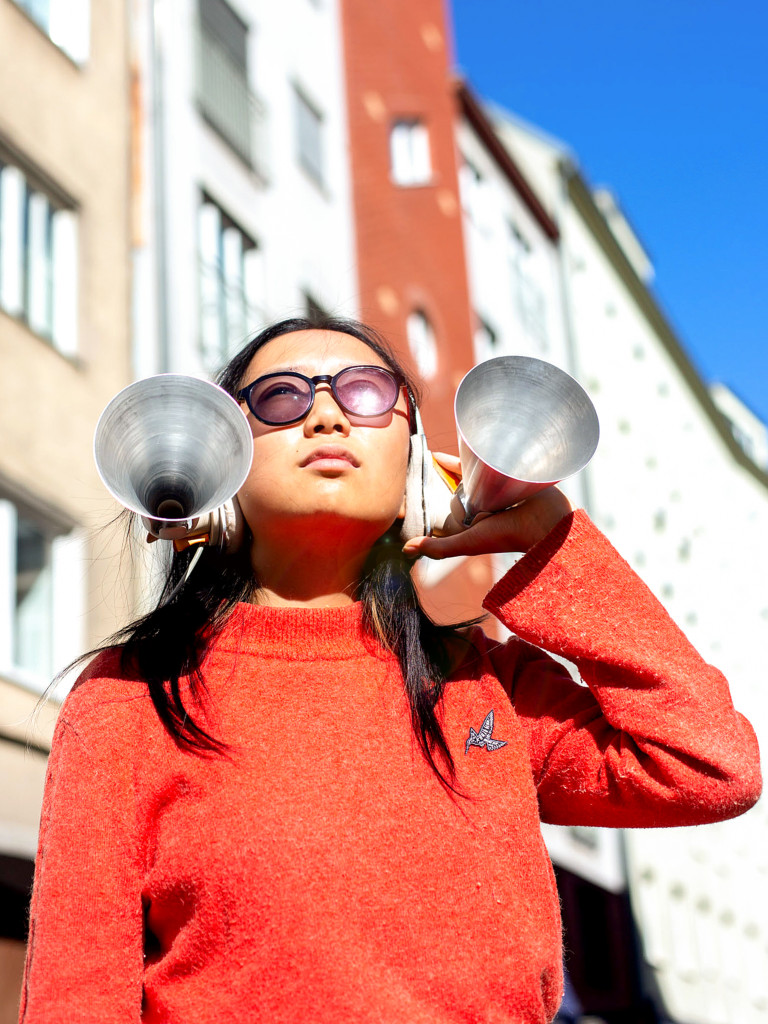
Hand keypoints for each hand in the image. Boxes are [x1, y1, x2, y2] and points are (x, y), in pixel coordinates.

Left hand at [402, 452, 572, 559]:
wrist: (548, 523)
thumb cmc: (508, 536)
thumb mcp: (469, 542)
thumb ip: (439, 548)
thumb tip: (406, 550)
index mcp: (473, 519)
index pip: (446, 503)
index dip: (430, 492)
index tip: (412, 475)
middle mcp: (485, 504)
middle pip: (459, 484)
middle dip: (443, 473)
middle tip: (421, 453)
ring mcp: (498, 489)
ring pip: (475, 471)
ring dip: (461, 460)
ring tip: (441, 443)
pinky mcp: (511, 474)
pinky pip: (491, 460)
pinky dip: (481, 453)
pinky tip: (470, 439)